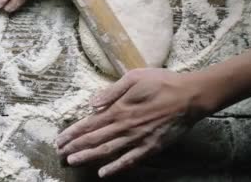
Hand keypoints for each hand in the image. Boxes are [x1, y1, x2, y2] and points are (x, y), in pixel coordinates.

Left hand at [56, 69, 204, 177]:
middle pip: (95, 139)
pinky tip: (103, 173)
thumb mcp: (134, 77)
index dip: (73, 132)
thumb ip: (112, 91)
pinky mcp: (151, 147)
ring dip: (88, 157)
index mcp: (120, 108)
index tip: (60, 139)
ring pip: (108, 151)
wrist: (190, 96)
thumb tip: (92, 104)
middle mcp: (125, 126)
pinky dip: (115, 168)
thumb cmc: (162, 82)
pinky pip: (130, 160)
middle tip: (60, 153)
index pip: (90, 123)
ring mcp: (138, 139)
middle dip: (75, 147)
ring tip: (72, 162)